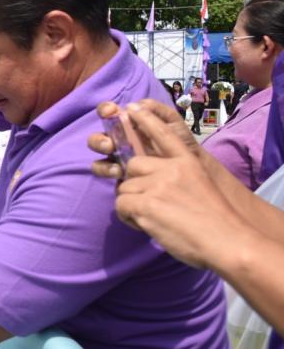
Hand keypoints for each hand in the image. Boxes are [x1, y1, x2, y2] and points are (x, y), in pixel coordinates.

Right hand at [89, 99, 201, 180]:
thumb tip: (135, 105)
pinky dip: (108, 171)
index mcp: (129, 126)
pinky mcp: (119, 176)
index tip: (112, 111)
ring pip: (98, 157)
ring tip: (115, 163)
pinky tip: (120, 173)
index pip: (109, 114)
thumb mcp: (174, 124)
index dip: (106, 111)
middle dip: (99, 140)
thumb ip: (158, 111)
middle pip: (97, 137)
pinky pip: (104, 172)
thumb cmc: (183, 145)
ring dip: (102, 160)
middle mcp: (119, 141)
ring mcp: (117, 159)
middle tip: (109, 145)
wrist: (195, 172)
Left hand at [93, 102, 230, 269]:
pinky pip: (121, 206)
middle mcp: (171, 168)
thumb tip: (154, 184)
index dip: (146, 120)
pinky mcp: (144, 202)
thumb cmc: (215, 220)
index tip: (132, 108)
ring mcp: (156, 184)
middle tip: (151, 203)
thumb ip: (178, 178)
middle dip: (135, 183)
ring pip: (124, 189)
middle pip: (133, 165)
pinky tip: (147, 225)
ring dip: (133, 205)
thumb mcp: (201, 186)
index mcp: (188, 162)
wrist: (227, 240)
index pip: (164, 134)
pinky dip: (128, 218)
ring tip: (154, 218)